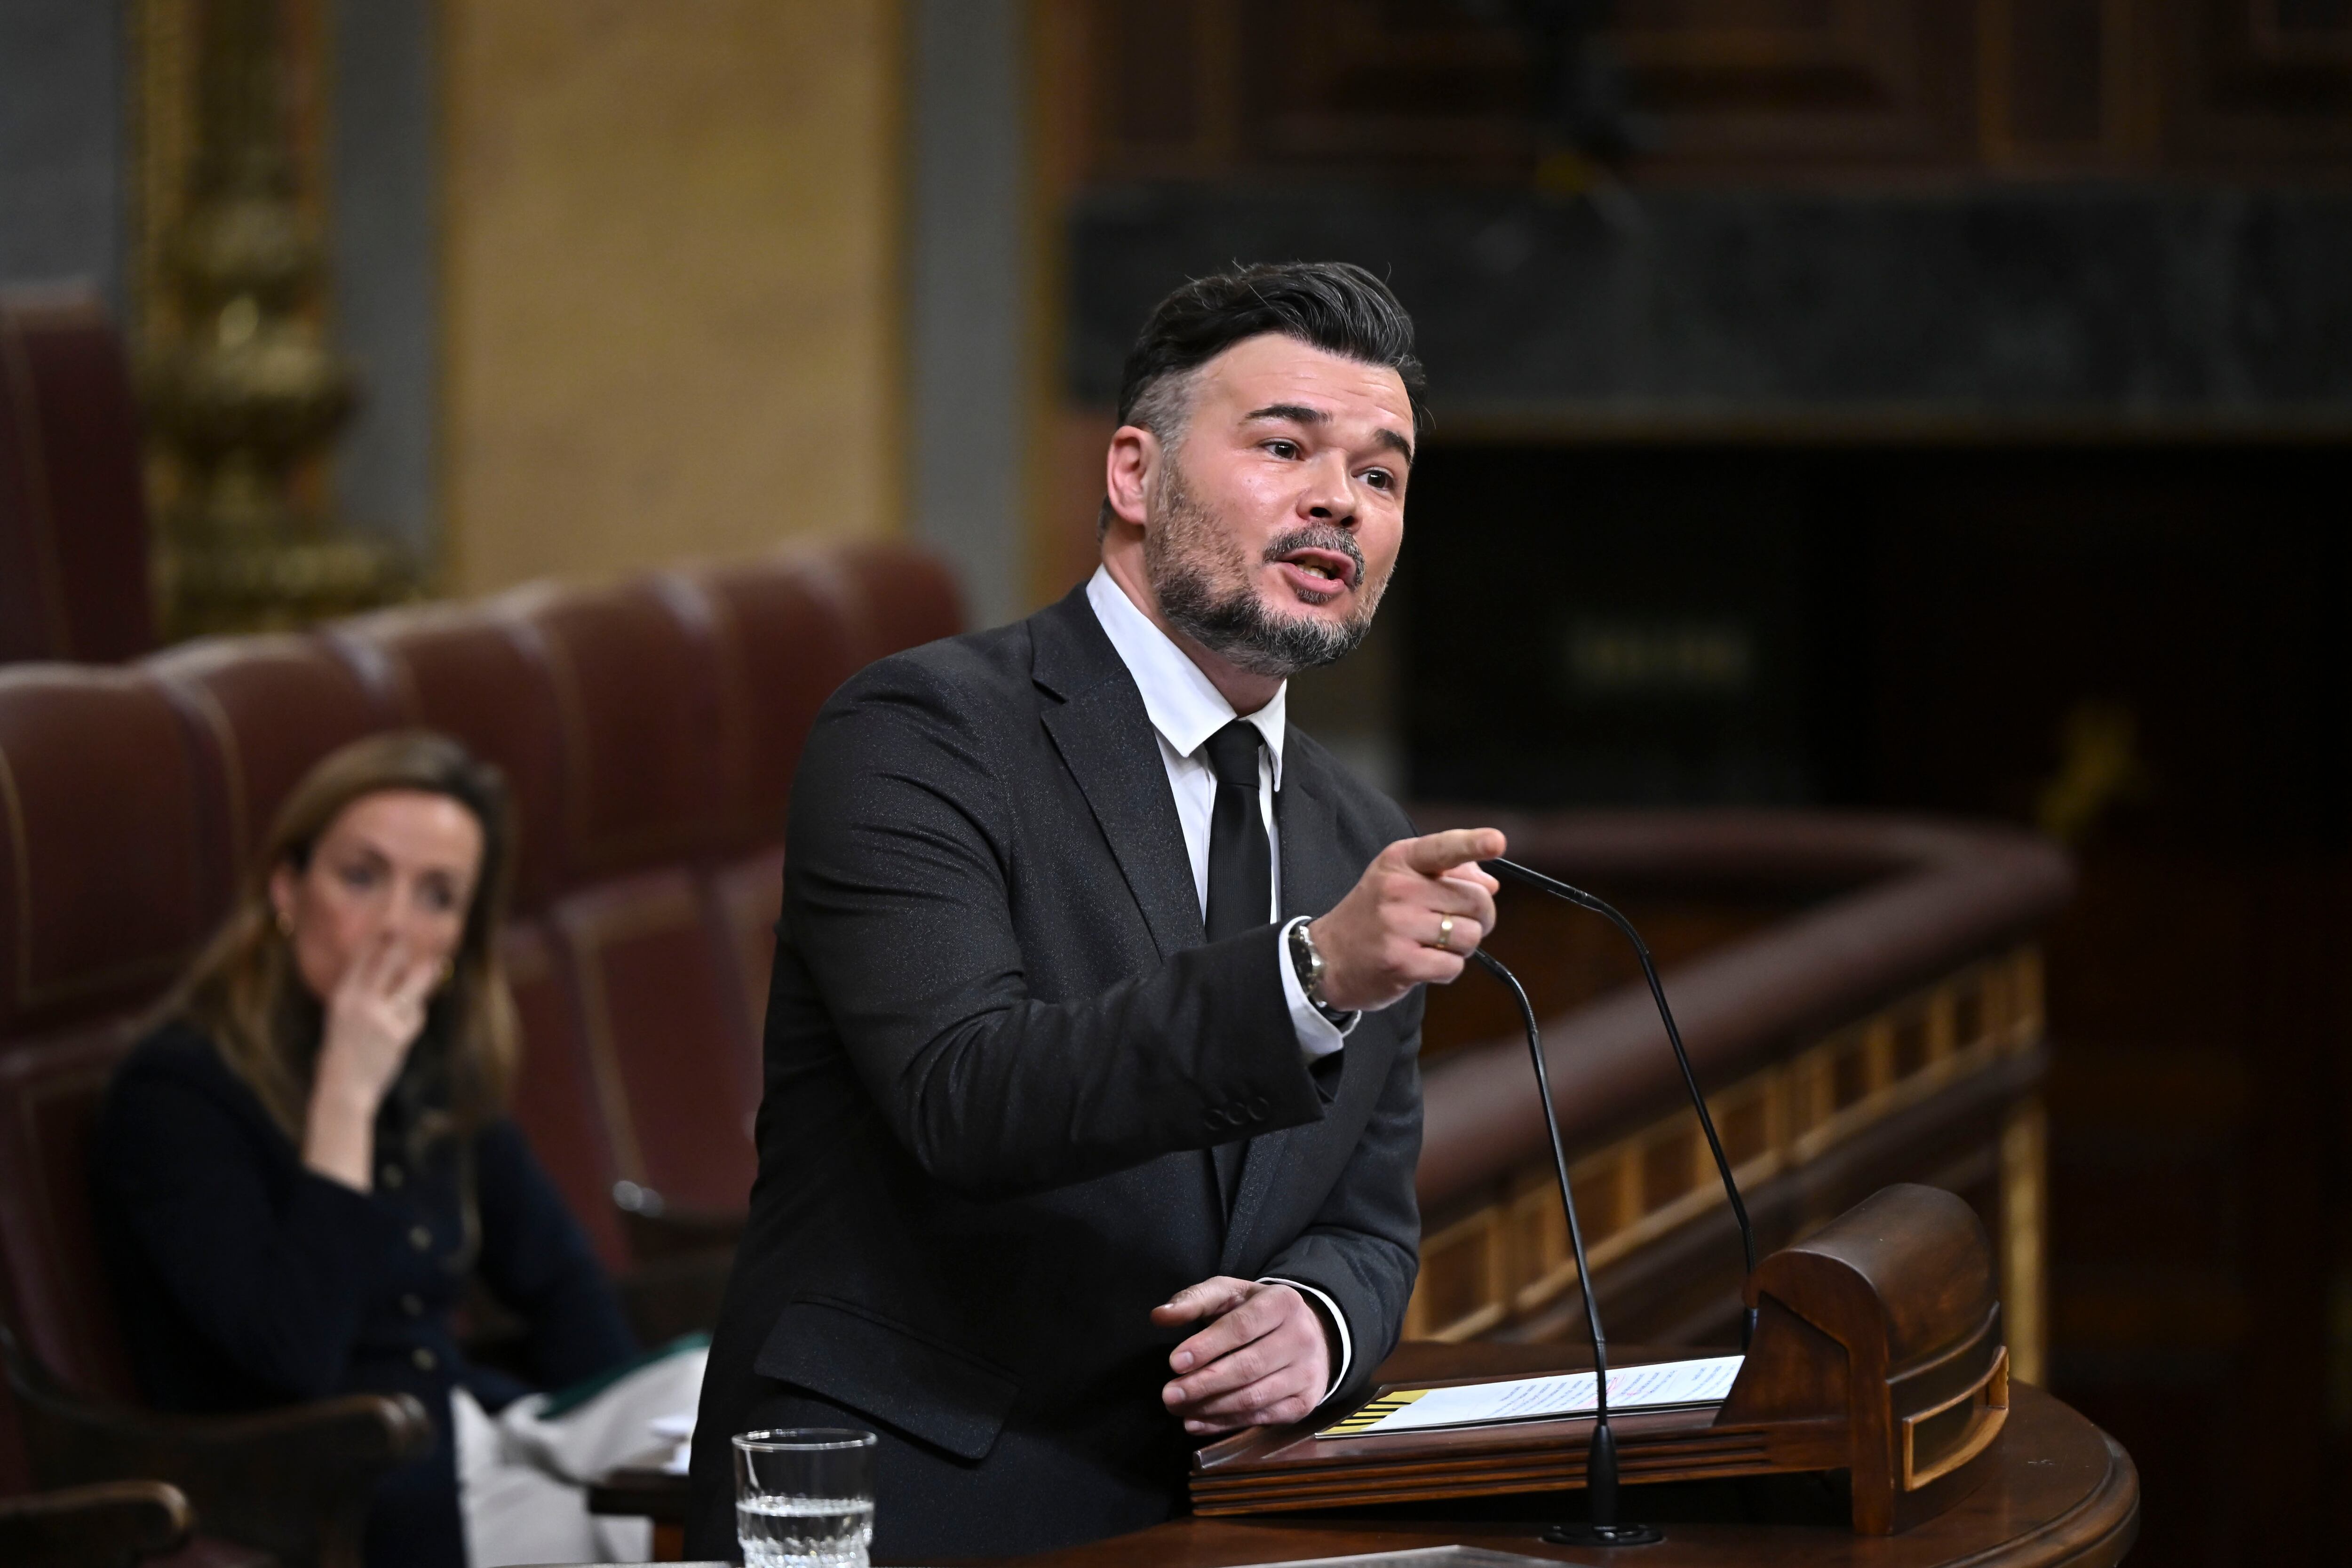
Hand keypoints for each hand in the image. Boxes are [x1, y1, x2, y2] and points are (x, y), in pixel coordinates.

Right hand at [304, 933, 438, 1189]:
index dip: (376, 943)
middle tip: (409, 930)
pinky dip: (413, 1019)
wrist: (343, 1090)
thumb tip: (387, 978)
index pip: (362, 962)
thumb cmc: (342, 1055)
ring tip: (435, 965)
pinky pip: (415, 1017)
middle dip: (398, 946)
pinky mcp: (398, 1035)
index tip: (388, 926)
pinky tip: (403, 1029)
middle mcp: (360, 1004)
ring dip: (424, 977)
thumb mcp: (342, 1021)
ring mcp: (381, 1018)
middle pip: (386, 965)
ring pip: (410, 989)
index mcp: (342, 999)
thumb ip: (361, 999)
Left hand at [1154, 1277, 1332, 1435]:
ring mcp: (1306, 1373)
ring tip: (1179, 1409)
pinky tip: (1198, 1421)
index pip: (1241, 1327)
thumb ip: (1194, 1300)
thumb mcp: (1229, 1294)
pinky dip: (1226, 1423)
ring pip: (1254, 1397)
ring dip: (1211, 1407)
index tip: (1174, 1362)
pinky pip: (1262, 1418)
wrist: (1310, 1334)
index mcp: (1282, 1302)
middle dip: (1204, 1384)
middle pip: (1248, 1367)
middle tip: (1169, 1395)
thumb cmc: (1256, 1311)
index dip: (1206, 1347)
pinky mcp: (1304, 1402)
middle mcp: (1301, 1338)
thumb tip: (1160, 1315)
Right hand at [1307, 828, 1504, 1013]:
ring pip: (1469, 936)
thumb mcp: (1400, 879)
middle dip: (1480, 917)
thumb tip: (1491, 884)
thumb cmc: (1374, 914)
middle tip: (1458, 923)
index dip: (1474, 843)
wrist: (1327, 956)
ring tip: (1433, 943)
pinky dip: (1447, 969)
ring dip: (1461, 946)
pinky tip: (1423, 962)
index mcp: (1400, 861)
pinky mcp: (1400, 963)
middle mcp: (1398, 888)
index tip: (1497, 841)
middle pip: (1475, 900)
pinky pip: (1453, 966)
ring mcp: (1398, 926)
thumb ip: (1448, 873)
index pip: (1444, 848)